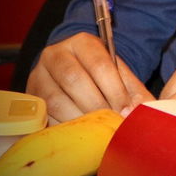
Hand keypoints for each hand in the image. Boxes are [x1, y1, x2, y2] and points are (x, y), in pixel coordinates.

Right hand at [26, 32, 154, 122]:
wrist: (71, 72)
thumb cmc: (100, 74)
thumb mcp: (118, 74)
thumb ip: (133, 89)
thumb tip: (145, 109)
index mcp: (82, 42)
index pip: (99, 64)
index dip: (114, 90)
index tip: (126, 110)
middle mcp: (55, 54)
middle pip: (74, 80)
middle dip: (97, 105)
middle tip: (112, 122)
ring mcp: (38, 75)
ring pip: (56, 99)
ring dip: (79, 118)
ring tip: (97, 130)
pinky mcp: (30, 96)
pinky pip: (44, 115)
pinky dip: (64, 126)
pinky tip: (80, 133)